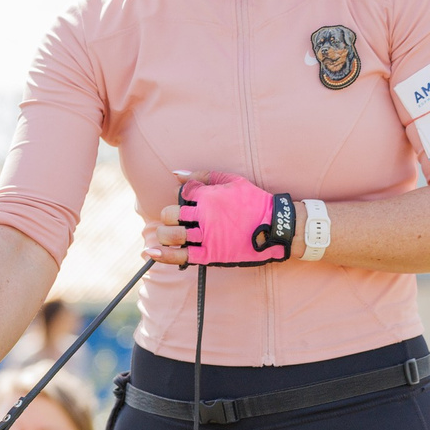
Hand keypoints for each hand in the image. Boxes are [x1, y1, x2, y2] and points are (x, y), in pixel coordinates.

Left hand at [145, 172, 296, 267]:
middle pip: (171, 214)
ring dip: (164, 234)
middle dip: (169, 216)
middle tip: (176, 219)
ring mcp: (207, 235)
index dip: (182, 196)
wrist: (275, 227)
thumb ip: (203, 176)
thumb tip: (177, 174)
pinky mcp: (211, 254)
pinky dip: (165, 254)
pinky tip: (153, 252)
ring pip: (172, 234)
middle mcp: (204, 215)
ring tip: (168, 234)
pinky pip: (182, 255)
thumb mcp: (233, 180)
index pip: (183, 193)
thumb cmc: (255, 202)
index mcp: (209, 195)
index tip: (188, 201)